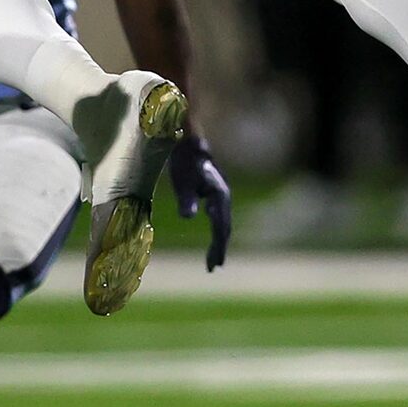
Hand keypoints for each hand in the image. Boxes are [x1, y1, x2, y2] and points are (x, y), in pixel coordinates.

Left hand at [167, 135, 230, 270]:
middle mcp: (223, 196)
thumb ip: (186, 198)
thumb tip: (188, 216)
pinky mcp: (213, 190)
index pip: (220, 228)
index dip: (217, 247)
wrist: (188, 139)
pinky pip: (218, 214)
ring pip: (223, 222)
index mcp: (219, 196)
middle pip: (224, 228)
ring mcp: (220, 193)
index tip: (213, 265)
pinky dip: (216, 227)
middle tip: (213, 267)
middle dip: (219, 248)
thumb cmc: (184, 159)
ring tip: (213, 259)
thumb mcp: (183, 179)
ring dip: (219, 240)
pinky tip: (212, 230)